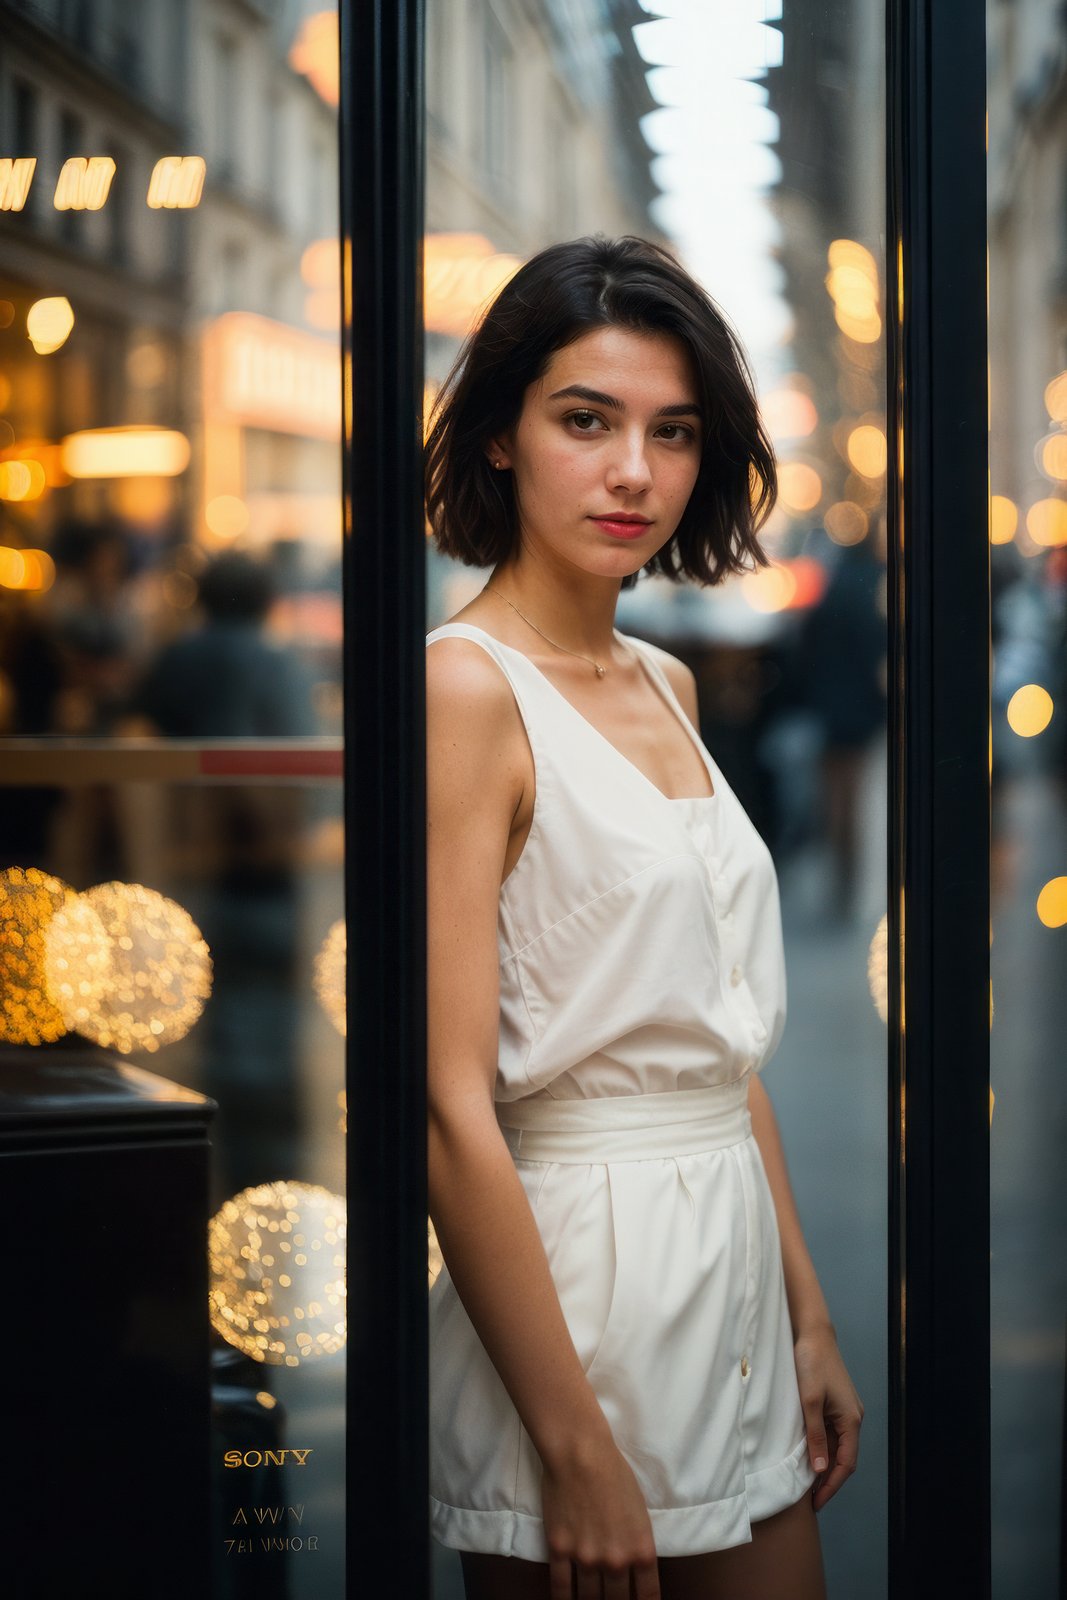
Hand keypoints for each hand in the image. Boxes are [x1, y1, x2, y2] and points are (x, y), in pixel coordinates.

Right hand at [540, 1431, 660, 1598]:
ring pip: (589, 1598)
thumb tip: (632, 1567)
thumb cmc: (615, 1473)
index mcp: (640, 1550)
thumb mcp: (640, 1511)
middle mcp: (615, 1561)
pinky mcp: (559, 1549)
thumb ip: (636, 1544)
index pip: (647, 1595)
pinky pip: (561, 1587)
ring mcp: (585, 1557)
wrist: (581, 1453)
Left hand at [793, 1324, 863, 1511]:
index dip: (832, 1485)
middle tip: (810, 1499)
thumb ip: (816, 1436)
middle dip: (829, 1480)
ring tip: (807, 1483)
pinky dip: (822, 1447)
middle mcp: (853, 1418)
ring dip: (825, 1464)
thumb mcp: (810, 1402)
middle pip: (844, 1457)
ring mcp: (845, 1410)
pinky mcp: (835, 1403)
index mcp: (851, 1420)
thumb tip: (820, 1470)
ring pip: (838, 1446)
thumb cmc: (811, 1364)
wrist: (813, 1333)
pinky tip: (809, 1454)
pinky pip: (832, 1433)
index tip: (817, 1503)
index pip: (846, 1463)